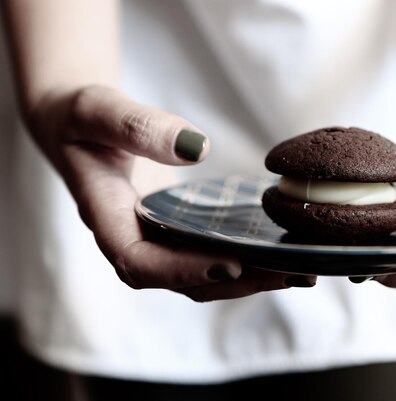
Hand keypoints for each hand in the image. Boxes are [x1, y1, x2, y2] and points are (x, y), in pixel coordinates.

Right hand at [27, 85, 315, 300]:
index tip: (231, 264)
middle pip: (184, 279)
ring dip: (251, 277)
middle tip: (290, 273)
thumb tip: (196, 147)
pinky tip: (285, 250)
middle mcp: (135, 239)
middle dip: (237, 281)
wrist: (81, 128)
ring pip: (204, 274)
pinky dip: (248, 256)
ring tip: (301, 271)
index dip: (183, 270)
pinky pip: (212, 251)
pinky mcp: (179, 229)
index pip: (140, 263)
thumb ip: (137, 126)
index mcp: (107, 218)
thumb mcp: (97, 111)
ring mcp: (159, 237)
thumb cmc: (83, 119)